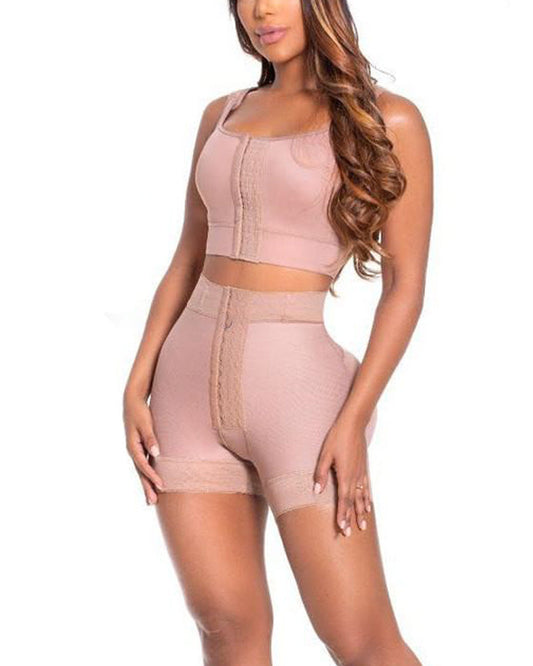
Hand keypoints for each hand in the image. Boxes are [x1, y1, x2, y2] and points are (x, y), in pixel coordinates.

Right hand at [123, 393, 162, 505]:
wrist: (132, 403)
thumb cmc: (140, 412)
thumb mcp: (146, 424)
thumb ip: (151, 438)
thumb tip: (156, 453)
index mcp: (133, 446)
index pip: (143, 465)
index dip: (152, 476)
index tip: (161, 486)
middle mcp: (133, 451)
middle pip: (140, 473)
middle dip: (147, 487)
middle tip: (152, 502)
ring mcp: (136, 451)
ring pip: (141, 471)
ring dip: (146, 484)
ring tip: (152, 500)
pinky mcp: (140, 448)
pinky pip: (144, 465)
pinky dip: (148, 475)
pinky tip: (153, 483)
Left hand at [313, 413, 371, 535]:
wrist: (354, 424)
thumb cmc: (337, 438)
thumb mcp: (325, 454)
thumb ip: (321, 473)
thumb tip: (317, 491)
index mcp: (345, 476)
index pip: (343, 501)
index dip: (343, 515)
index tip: (342, 529)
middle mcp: (355, 477)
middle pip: (354, 502)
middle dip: (351, 518)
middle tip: (350, 534)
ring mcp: (361, 473)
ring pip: (362, 497)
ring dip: (361, 512)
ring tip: (362, 526)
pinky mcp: (364, 468)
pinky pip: (367, 488)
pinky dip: (368, 499)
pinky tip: (369, 505)